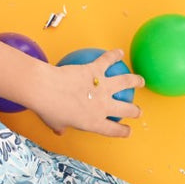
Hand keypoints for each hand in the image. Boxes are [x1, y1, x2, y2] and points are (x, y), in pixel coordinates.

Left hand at [26, 49, 143, 136]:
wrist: (44, 89)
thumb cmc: (47, 108)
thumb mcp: (54, 123)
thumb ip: (61, 127)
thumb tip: (59, 131)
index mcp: (94, 123)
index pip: (114, 130)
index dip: (123, 131)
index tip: (127, 130)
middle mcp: (102, 106)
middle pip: (127, 109)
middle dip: (135, 111)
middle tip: (138, 111)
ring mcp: (101, 87)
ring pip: (125, 83)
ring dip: (135, 81)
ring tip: (140, 80)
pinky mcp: (94, 70)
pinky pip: (107, 61)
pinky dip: (114, 55)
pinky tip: (119, 52)